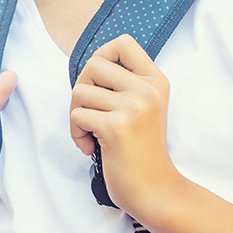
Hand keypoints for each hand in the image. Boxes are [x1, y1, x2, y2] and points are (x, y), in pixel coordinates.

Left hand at [69, 35, 177, 216]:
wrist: (156, 190)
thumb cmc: (141, 151)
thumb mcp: (144, 108)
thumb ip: (124, 84)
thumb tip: (88, 66)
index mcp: (156, 81)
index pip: (122, 43)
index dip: (101, 56)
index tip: (99, 84)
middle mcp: (148, 89)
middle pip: (93, 64)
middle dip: (82, 88)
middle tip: (90, 113)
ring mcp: (133, 107)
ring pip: (80, 91)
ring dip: (77, 116)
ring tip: (91, 134)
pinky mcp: (116, 127)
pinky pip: (77, 115)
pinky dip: (77, 134)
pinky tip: (91, 148)